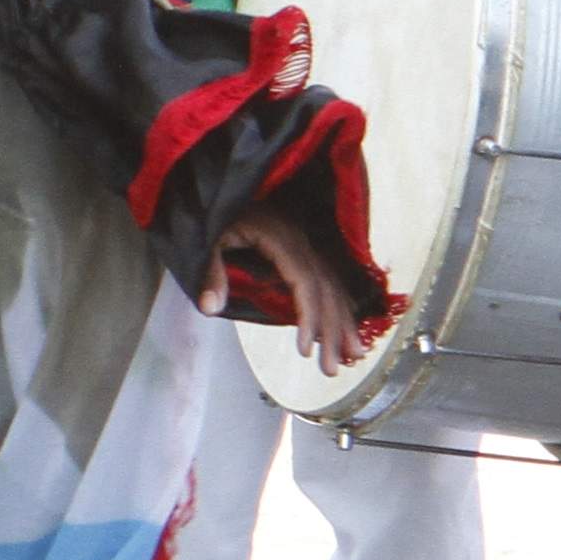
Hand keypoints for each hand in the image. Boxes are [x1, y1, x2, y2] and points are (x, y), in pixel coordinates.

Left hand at [211, 197, 373, 371]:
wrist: (230, 189)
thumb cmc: (219, 215)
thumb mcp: (209, 238)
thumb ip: (211, 272)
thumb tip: (210, 309)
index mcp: (282, 239)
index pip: (304, 282)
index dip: (308, 316)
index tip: (305, 350)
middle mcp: (302, 243)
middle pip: (325, 291)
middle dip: (331, 332)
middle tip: (330, 370)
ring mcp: (308, 248)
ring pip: (333, 288)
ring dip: (343, 324)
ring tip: (351, 358)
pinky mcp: (306, 254)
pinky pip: (330, 282)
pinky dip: (342, 308)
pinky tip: (348, 332)